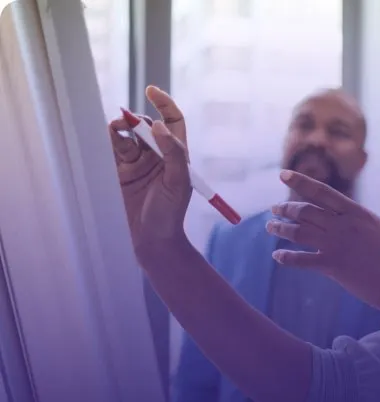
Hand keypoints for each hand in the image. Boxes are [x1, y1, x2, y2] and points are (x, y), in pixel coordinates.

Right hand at [108, 86, 191, 258]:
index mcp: (176, 155)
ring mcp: (136, 163)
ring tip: (115, 131)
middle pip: (145, 125)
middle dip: (135, 119)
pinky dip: (108, 140)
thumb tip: (159, 126)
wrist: (151, 240)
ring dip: (120, 128)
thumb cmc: (170, 214)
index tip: (151, 91)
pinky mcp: (118, 171)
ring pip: (125, 134)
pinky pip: (111, 148)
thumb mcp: (179, 183)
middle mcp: (157, 155)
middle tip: (126, 122)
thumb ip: (174, 153)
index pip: (173, 121)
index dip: (164, 103)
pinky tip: (107, 140)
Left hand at [267, 170, 379, 308]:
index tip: (283, 175)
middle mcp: (343, 225)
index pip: (322, 192)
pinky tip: (278, 256)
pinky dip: (286, 257)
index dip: (300, 182)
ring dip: (280, 228)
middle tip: (275, 209)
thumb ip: (358, 221)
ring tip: (271, 227)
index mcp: (357, 213)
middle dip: (286, 209)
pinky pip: (301, 260)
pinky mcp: (332, 266)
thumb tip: (343, 217)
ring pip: (298, 232)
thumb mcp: (379, 229)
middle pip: (305, 212)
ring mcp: (335, 245)